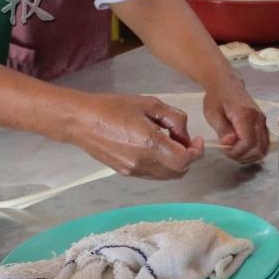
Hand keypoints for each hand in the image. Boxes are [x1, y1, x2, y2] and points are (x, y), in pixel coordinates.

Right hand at [65, 93, 203, 179]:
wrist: (81, 121)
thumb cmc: (112, 107)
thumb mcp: (148, 103)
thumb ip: (174, 118)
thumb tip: (183, 135)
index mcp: (150, 143)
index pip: (185, 160)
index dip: (196, 152)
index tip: (196, 141)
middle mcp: (143, 162)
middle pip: (179, 172)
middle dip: (186, 158)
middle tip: (181, 140)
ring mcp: (133, 170)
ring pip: (166, 175)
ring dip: (173, 163)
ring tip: (164, 142)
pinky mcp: (125, 172)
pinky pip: (151, 174)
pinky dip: (159, 165)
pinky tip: (149, 148)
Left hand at [203, 79, 268, 164]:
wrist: (226, 84)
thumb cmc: (216, 98)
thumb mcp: (212, 113)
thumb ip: (222, 129)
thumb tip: (230, 143)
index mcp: (245, 115)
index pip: (248, 142)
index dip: (237, 152)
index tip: (225, 151)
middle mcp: (258, 119)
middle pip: (258, 148)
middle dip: (243, 155)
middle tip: (228, 152)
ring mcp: (263, 122)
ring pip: (264, 148)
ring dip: (249, 155)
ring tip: (235, 152)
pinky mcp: (263, 124)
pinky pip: (264, 143)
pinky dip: (254, 151)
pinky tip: (242, 149)